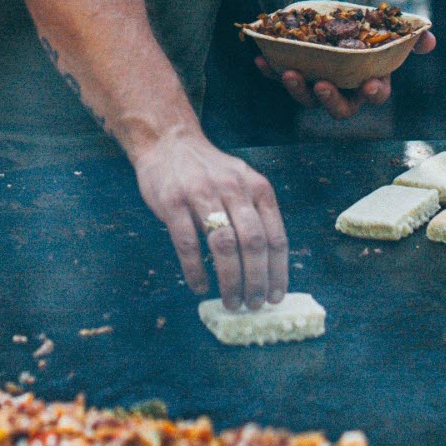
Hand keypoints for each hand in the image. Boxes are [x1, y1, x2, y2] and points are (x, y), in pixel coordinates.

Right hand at [133, 128, 287, 311]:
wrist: (168, 141)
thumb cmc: (207, 171)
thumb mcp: (241, 182)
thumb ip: (254, 214)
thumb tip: (266, 266)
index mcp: (256, 187)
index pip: (275, 235)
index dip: (278, 271)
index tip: (276, 296)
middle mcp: (233, 189)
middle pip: (253, 243)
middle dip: (256, 280)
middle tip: (254, 304)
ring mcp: (201, 194)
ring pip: (224, 245)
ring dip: (230, 280)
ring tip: (232, 301)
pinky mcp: (173, 201)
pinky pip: (188, 243)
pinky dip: (195, 270)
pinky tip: (199, 286)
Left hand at [256, 29, 436, 119]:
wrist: (331, 10)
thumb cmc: (363, 24)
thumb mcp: (385, 26)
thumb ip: (409, 35)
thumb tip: (428, 38)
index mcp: (368, 82)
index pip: (374, 96)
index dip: (373, 93)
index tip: (369, 85)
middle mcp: (341, 90)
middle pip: (337, 107)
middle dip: (329, 99)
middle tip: (322, 85)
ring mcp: (314, 84)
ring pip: (305, 96)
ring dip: (296, 87)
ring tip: (288, 72)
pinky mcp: (292, 73)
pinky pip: (278, 77)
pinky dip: (269, 70)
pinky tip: (261, 60)